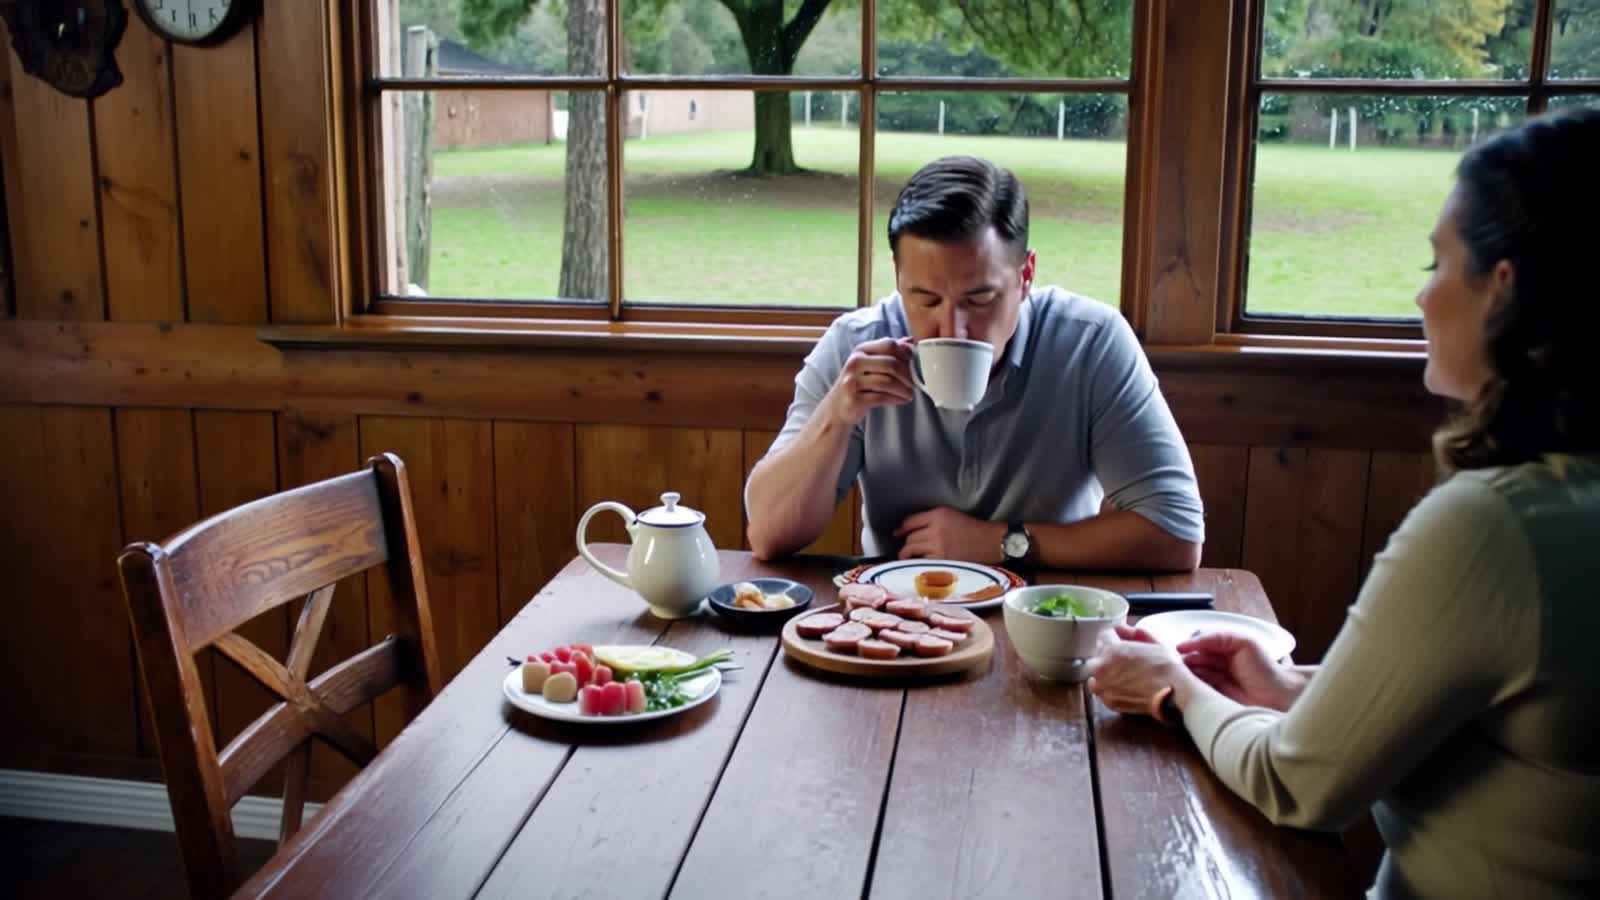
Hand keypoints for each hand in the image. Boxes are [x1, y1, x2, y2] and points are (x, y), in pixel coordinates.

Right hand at [822, 337, 914, 426]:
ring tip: (910, 394)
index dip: (906, 354)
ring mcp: (852, 381)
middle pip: (891, 364)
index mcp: (861, 350)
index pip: (889, 345)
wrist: (837, 406)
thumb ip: (888, 351)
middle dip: (908, 375)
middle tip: (915, 383)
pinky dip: (896, 399)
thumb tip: (910, 341)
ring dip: (904, 389)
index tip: (914, 365)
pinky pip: (882, 397)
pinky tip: (902, 400)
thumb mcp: (870, 363)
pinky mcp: (854, 398)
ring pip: (888, 382)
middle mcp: (855, 363)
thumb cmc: (858, 383)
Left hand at [894, 507, 1004, 561]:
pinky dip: (916, 563)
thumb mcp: (951, 515)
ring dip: (907, 553)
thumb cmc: (972, 530)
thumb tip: (907, 529)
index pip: (911, 521)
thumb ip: (931, 519)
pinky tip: (917, 564)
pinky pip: (920, 561)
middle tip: (908, 547)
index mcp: (939, 515)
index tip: (898, 533)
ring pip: (911, 549)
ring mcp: (938, 545)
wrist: (991, 543)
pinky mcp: (942, 560)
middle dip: (907, 542)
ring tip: (906, 556)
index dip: (902, 528)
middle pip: (910, 537)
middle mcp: (936, 529)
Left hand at [1085, 624, 1192, 719]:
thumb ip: (1135, 633)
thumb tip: (1126, 630)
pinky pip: (1103, 691)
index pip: (1104, 635)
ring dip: (1106, 672)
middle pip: (1097, 656)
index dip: (1115, 634)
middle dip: (1108, 654)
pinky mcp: (1109, 702)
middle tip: (1124, 658)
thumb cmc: (1167, 668)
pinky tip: (1125, 686)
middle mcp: (1102, 668)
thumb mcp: (1153, 642)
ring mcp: (1104, 687)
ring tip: (1124, 674)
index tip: (1123, 637)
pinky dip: (1110, 688)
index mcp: (1111, 650)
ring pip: (1096, 675)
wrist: (1174, 693)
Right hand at [1178, 632, 1304, 711]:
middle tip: (1175, 663)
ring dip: (1184, 673)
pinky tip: (1184, 684)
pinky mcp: (1211, 695)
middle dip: (1183, 659)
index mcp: (1222, 646)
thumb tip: (1187, 644)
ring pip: (1190, 673)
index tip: (1178, 649)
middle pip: (1191, 657)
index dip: (1188, 645)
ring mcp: (1212, 679)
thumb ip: (1216, 637)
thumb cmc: (1263, 668)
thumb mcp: (1241, 642)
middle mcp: (1215, 661)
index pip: (1198, 642)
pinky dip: (1188, 686)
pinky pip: (1195, 688)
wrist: (1277, 697)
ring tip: (1178, 674)